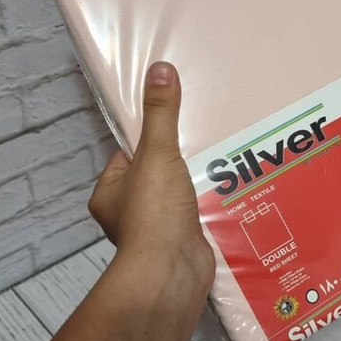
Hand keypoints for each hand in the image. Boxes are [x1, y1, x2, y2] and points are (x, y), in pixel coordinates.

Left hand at [88, 62, 214, 291]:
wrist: (174, 272)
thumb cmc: (154, 213)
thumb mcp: (157, 153)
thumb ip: (160, 114)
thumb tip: (160, 69)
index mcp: (109, 193)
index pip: (127, 156)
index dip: (150, 138)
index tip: (174, 126)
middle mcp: (127, 213)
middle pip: (157, 175)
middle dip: (180, 161)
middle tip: (206, 141)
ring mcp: (156, 231)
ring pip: (178, 197)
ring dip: (198, 184)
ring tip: (225, 162)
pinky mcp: (181, 243)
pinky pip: (196, 215)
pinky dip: (210, 206)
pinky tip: (231, 190)